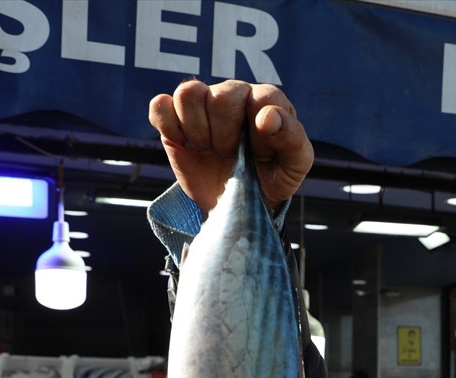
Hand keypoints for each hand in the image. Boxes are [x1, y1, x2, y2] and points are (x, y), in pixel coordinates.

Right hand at [149, 79, 313, 213]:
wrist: (238, 205)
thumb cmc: (272, 178)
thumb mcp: (295, 164)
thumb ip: (292, 138)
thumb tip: (268, 117)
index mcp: (266, 100)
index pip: (261, 97)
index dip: (258, 130)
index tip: (259, 154)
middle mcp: (234, 94)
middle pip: (221, 96)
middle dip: (226, 136)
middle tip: (230, 154)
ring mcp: (202, 103)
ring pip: (188, 94)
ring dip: (198, 131)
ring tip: (208, 149)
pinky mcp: (173, 117)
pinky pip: (159, 106)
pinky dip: (169, 127)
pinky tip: (185, 144)